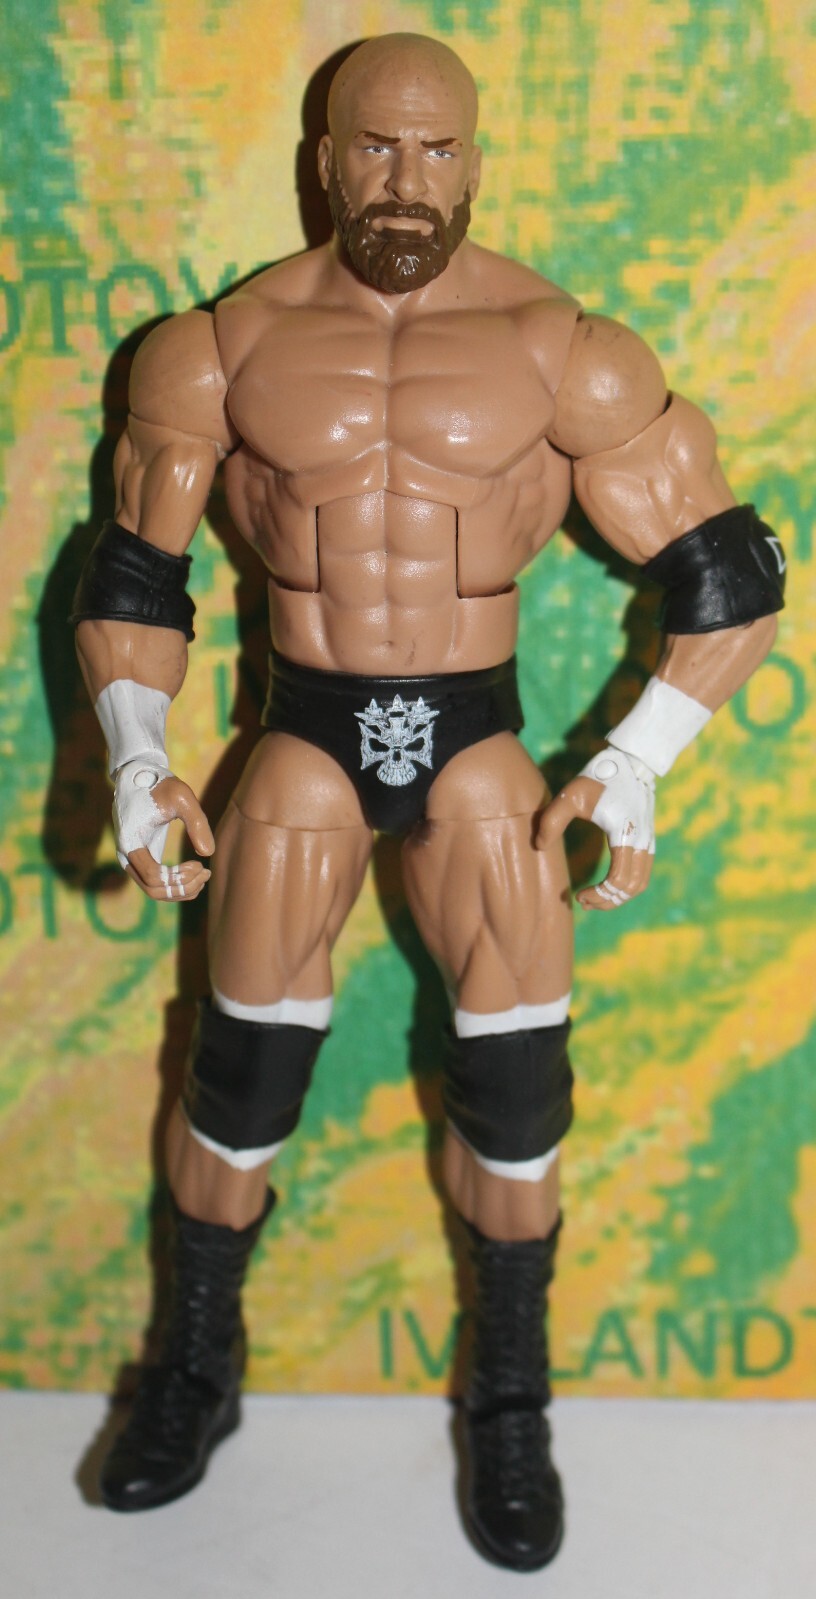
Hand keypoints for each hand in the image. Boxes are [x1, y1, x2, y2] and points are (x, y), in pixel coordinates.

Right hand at [112, 759, 214, 900]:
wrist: (140, 776)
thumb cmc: (161, 784)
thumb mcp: (182, 797)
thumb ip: (197, 822)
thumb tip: (208, 853)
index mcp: (131, 841)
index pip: (152, 876)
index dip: (179, 877)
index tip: (200, 864)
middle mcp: (126, 854)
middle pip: (153, 889)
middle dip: (183, 887)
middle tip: (206, 872)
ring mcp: (131, 858)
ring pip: (154, 890)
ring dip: (181, 889)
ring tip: (205, 874)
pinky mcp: (140, 857)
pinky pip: (155, 882)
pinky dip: (176, 885)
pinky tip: (196, 874)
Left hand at [535, 748, 654, 910]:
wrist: (631, 761)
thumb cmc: (598, 778)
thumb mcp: (569, 796)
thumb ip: (551, 821)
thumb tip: (539, 847)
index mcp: (624, 835)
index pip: (617, 881)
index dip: (598, 895)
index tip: (577, 895)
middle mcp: (641, 841)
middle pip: (631, 888)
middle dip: (607, 901)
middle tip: (582, 901)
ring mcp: (648, 841)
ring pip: (639, 883)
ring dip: (618, 896)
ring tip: (594, 898)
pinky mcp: (647, 838)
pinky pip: (642, 872)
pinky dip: (626, 885)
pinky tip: (606, 884)